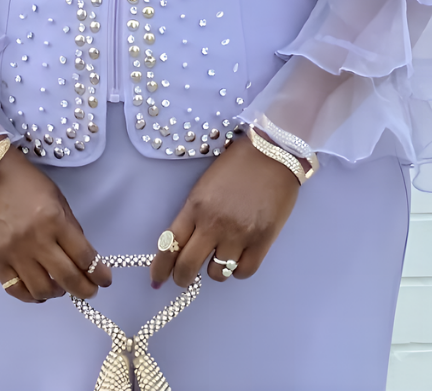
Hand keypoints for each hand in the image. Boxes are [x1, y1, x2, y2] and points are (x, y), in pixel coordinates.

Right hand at [0, 138, 111, 303]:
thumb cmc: (24, 180)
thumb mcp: (56, 197)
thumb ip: (69, 226)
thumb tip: (80, 255)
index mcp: (55, 219)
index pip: (83, 256)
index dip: (98, 273)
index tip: (105, 280)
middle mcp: (36, 239)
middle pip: (67, 277)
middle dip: (84, 290)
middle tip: (90, 292)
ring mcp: (13, 252)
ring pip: (42, 289)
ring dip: (57, 293)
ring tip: (61, 287)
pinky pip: (15, 289)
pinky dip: (31, 295)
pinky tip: (39, 291)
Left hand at [149, 132, 298, 288]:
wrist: (273, 152)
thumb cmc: (237, 164)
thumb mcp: (205, 186)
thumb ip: (193, 215)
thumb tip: (183, 245)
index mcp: (195, 206)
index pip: (169, 244)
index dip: (160, 268)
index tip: (157, 279)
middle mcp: (213, 223)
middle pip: (188, 267)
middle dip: (182, 278)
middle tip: (184, 278)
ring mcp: (239, 234)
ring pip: (217, 273)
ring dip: (215, 269)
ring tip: (220, 256)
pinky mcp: (263, 240)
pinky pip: (244, 272)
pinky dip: (238, 270)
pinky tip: (239, 258)